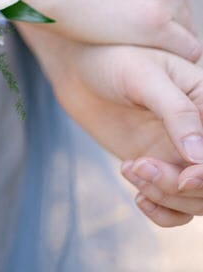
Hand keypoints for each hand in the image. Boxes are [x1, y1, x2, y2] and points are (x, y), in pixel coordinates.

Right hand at [26, 0, 199, 60]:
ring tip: (120, 33)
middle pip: (183, 4)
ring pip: (184, 28)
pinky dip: (167, 55)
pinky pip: (187, 50)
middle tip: (119, 22)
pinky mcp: (155, 22)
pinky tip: (136, 48)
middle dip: (159, 18)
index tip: (126, 6)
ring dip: (159, 37)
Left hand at [38, 39, 202, 227]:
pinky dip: (162, 212)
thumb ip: (176, 113)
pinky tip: (139, 196)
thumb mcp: (145, 76)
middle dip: (181, 186)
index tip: (184, 178)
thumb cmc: (114, 60)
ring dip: (165, 196)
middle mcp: (201, 132)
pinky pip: (177, 208)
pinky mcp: (162, 169)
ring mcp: (183, 154)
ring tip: (130, 168)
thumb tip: (200, 157)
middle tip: (140, 166)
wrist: (80, 68)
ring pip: (195, 199)